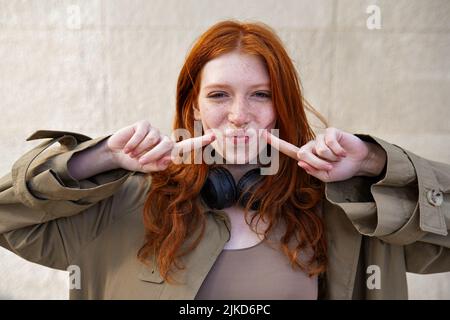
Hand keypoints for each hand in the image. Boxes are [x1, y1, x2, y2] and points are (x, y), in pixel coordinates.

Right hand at [107, 120, 214, 172]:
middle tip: (140, 161)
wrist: (117, 154)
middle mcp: (165, 139)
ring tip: (133, 152)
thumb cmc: (136, 161)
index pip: (187, 146)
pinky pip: (141, 134)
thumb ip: (159, 165)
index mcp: (169, 151)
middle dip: (152, 156)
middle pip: (166, 147)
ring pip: (152, 141)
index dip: (201, 142)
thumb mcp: (148, 167)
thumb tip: (169, 158)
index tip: (214, 136)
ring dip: (140, 150)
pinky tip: (128, 146)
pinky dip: (133, 143)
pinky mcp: (144, 124)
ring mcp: (155, 130)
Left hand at [263, 127, 386, 181]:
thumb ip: (313, 171)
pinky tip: (343, 152)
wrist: (359, 163)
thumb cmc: (341, 169)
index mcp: (307, 156)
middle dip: (319, 164)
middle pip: (303, 154)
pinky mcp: (331, 131)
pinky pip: (330, 142)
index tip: (263, 134)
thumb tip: (300, 162)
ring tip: (338, 158)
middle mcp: (311, 145)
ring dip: (332, 158)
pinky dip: (338, 151)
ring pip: (319, 150)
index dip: (276, 142)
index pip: (288, 149)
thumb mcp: (327, 177)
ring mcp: (321, 137)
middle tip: (331, 167)